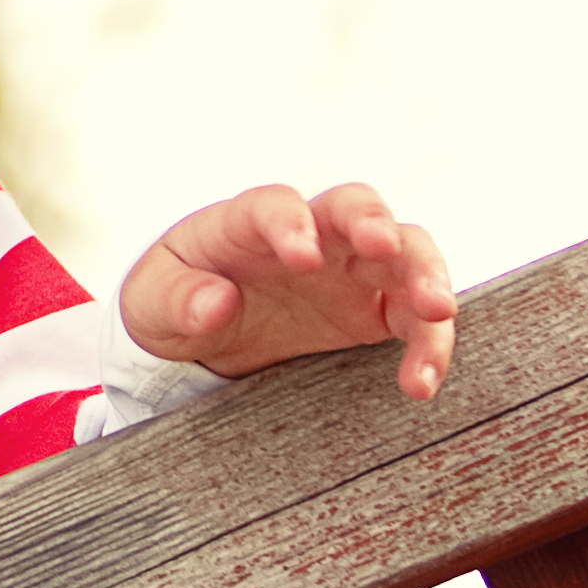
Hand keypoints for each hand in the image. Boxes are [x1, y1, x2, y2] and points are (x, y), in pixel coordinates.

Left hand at [120, 183, 456, 400]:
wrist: (202, 329)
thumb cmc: (175, 298)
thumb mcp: (151, 302)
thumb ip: (176, 300)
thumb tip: (214, 304)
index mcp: (247, 222)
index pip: (274, 205)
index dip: (290, 223)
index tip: (301, 256)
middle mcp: (311, 233)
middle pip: (356, 206)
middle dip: (374, 222)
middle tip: (382, 247)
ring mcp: (350, 268)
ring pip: (406, 250)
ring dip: (426, 273)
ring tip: (436, 310)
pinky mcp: (378, 310)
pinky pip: (417, 317)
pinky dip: (429, 343)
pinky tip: (419, 382)